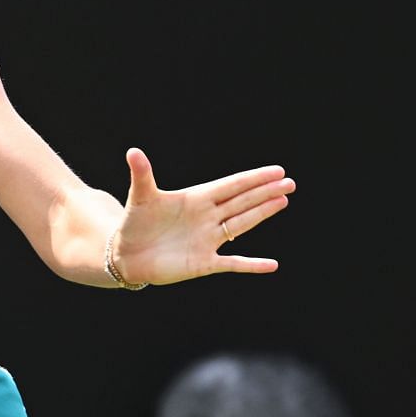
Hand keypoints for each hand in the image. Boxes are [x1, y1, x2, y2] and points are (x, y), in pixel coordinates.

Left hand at [111, 147, 294, 285]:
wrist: (126, 255)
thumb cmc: (135, 223)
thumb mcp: (140, 197)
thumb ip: (142, 175)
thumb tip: (133, 151)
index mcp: (196, 200)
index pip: (231, 186)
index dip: (253, 179)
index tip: (276, 171)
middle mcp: (207, 218)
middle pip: (242, 202)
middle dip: (265, 192)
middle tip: (289, 183)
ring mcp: (208, 240)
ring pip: (241, 224)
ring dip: (262, 214)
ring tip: (283, 201)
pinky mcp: (203, 262)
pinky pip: (233, 263)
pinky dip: (251, 264)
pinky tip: (271, 265)